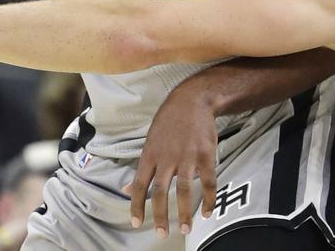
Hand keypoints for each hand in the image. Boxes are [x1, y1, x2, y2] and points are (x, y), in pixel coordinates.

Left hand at [124, 86, 218, 237]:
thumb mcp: (150, 141)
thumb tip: (126, 188)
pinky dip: (208, 199)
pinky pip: (208, 182)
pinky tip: (207, 212)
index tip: (136, 223)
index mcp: (149, 155)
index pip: (139, 184)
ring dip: (185, 212)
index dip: (136, 205)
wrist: (192, 100)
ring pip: (184, 190)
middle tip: (161, 233)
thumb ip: (142, 167)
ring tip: (185, 229)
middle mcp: (166, 157)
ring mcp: (187, 157)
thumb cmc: (168, 122)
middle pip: (160, 191)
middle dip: (160, 215)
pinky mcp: (206, 155)